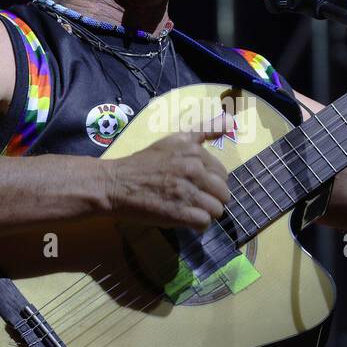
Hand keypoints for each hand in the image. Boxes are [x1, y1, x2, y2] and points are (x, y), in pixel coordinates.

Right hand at [104, 118, 233, 231]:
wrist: (115, 184)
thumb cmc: (143, 163)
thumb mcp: (173, 140)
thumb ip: (202, 131)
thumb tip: (230, 121)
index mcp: (193, 152)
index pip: (222, 174)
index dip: (211, 183)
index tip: (196, 185)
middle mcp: (193, 169)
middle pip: (223, 193)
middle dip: (212, 199)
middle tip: (193, 200)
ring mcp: (187, 191)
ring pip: (216, 210)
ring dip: (205, 214)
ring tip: (188, 210)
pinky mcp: (179, 212)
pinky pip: (204, 223)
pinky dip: (197, 225)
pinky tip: (185, 220)